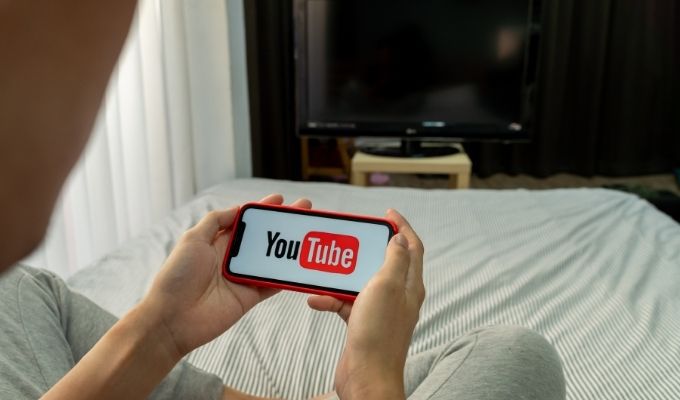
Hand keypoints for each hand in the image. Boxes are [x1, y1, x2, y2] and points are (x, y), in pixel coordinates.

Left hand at [143, 194, 311, 356]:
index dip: (263, 210)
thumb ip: (215, 221)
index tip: (281, 200)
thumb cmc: (176, 277)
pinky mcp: (249, 296)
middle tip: (304, 211)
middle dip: (283, 224)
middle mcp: (232, 258)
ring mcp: (242, 278)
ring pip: (272, 259)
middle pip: (264, 238)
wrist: (172, 318)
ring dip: (290, 247)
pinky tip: (302, 265)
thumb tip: (237, 208)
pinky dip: (287, 276)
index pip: (245, 221)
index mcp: (217, 242)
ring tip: (308, 234)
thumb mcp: (192, 240)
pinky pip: (272, 284)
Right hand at [307, 209, 424, 399]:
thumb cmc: (378, 334)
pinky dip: (330, 299)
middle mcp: (398, 296)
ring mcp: (380, 310)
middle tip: (349, 236)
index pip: (412, 247)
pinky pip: (345, 302)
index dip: (402, 226)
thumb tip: (399, 238)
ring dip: (341, 275)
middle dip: (365, 247)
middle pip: (384, 261)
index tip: (387, 213)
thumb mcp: (387, 287)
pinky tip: (317, 300)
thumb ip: (394, 259)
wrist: (366, 377)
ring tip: (325, 267)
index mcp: (409, 284)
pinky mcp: (362, 323)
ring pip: (361, 282)